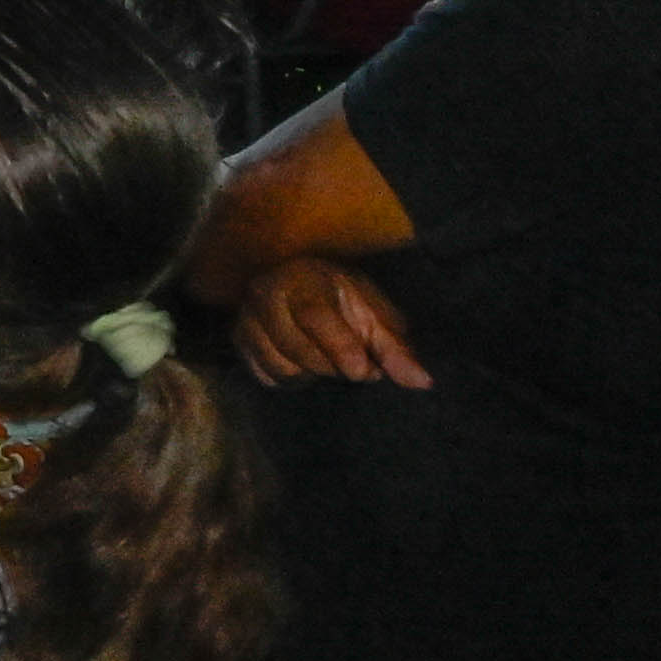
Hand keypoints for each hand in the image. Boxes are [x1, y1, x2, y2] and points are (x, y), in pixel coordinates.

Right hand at [235, 253, 429, 389]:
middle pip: (296, 348)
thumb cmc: (341, 300)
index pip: (314, 314)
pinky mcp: (237, 342)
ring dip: (312, 374)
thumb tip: (423, 382)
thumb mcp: (374, 315)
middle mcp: (265, 294)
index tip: (363, 372)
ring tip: (328, 360)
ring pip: (281, 368)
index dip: (340, 347)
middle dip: (332, 365)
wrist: (297, 287)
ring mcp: (246, 319)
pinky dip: (292, 378)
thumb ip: (396, 348)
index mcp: (303, 278)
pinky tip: (305, 364)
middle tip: (356, 364)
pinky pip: (266, 377)